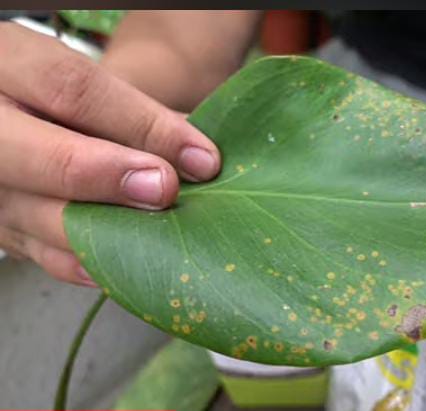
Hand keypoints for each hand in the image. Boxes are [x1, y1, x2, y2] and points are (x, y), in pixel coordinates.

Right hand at [0, 23, 220, 286]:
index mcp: (8, 63)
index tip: (200, 158)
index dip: (141, 124)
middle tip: (165, 190)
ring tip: (159, 232)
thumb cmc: (73, 97)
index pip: (72, 89)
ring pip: (33, 213)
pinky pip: (36, 250)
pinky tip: (129, 259)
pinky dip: (85, 260)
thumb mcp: (93, 84)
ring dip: (104, 229)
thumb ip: (140, 115)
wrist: (18, 114)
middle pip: (36, 155)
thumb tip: (199, 159)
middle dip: (106, 176)